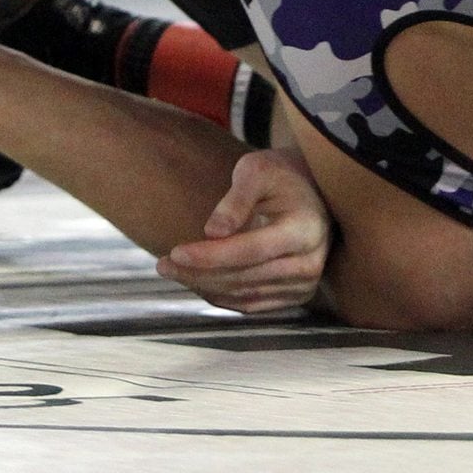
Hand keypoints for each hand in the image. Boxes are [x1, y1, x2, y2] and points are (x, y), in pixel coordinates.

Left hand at [156, 150, 332, 315]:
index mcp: (305, 228)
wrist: (310, 190)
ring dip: (204, 286)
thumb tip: (212, 232)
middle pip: (244, 277)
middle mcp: (308, 262)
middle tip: (163, 265)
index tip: (176, 252)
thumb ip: (237, 198)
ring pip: (243, 294)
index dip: (211, 255)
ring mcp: (303, 284)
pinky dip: (219, 294)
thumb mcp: (258, 169)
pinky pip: (250, 303)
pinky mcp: (293, 295)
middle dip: (199, 273)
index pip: (251, 250)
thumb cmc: (279, 174)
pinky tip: (196, 280)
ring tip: (173, 271)